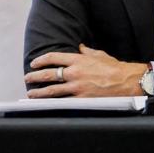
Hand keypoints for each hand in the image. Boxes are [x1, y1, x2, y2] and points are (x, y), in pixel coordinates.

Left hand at [25, 44, 144, 97]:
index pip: (53, 58)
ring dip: (39, 92)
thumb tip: (80, 48)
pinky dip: (53, 103)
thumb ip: (86, 52)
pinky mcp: (82, 99)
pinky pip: (63, 102)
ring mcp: (77, 87)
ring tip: (31, 93)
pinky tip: (46, 105)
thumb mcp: (98, 55)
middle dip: (35, 77)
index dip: (41, 60)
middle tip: (28, 78)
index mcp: (78, 60)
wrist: (126, 81)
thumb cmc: (113, 67)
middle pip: (49, 74)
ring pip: (52, 90)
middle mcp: (75, 73)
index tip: (34, 63)